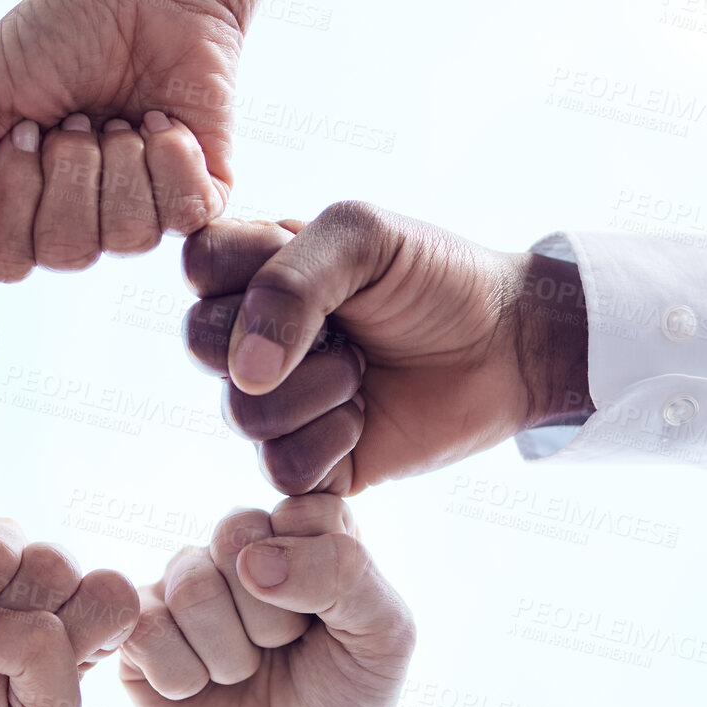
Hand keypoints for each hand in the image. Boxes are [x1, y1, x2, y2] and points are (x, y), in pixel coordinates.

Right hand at [0, 0, 238, 276]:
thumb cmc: (56, 34)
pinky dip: (170, 155)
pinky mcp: (200, 198)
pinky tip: (161, 120)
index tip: (26, 127)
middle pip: (67, 251)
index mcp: (22, 209)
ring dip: (120, 158)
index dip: (13, 193)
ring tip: (120, 117)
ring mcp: (143, 216)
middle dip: (68, 168)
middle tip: (77, 117)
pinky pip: (184, 214)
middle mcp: (81, 225)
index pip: (6, 258)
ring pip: (128, 235)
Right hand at [120, 494, 414, 706]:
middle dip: (271, 616)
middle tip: (282, 651)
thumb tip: (252, 561)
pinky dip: (184, 678)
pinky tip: (199, 691)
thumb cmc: (345, 701)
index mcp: (301, 530)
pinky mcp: (137, 632)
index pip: (302, 509)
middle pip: (234, 535)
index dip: (322, 576)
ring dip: (230, 655)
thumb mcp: (385, 635)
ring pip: (190, 586)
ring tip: (243, 675)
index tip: (332, 621)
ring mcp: (180, 586)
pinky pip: (143, 629)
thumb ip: (345, 571)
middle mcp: (237, 547)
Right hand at [183, 202, 591, 495]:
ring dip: (317, 390)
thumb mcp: (363, 238)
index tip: (307, 264)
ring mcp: (278, 401)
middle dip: (281, 337)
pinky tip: (366, 417)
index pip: (198, 266)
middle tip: (343, 328)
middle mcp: (253, 337)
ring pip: (242, 413)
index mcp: (257, 269)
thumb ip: (288, 281)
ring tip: (363, 371)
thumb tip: (244, 372)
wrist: (507, 344)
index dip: (245, 271)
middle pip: (201, 343)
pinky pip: (280, 468)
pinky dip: (331, 442)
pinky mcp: (309, 462)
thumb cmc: (436, 278)